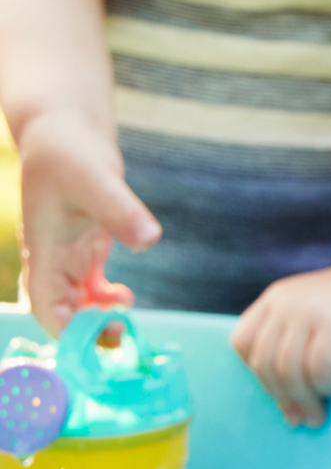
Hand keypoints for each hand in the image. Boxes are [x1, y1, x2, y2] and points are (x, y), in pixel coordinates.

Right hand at [16, 110, 159, 332]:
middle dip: (84, 331)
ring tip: (125, 321)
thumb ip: (121, 210)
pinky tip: (123, 298)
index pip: (44, 305)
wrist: (65, 133)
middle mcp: (51, 259)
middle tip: (121, 334)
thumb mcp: (97, 179)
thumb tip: (149, 240)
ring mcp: (65, 256)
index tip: (99, 335)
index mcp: (43, 251)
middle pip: (58, 312)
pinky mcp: (82, 248)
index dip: (66, 329)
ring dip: (94, 319)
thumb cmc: (70, 153)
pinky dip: (102, 300)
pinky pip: (87, 287)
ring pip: (72, 303)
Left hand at [230, 257, 330, 426]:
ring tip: (318, 414)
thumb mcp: (311, 312)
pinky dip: (325, 385)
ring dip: (303, 400)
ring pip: (288, 370)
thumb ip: (291, 340)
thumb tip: (285, 407)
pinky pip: (319, 367)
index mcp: (276, 299)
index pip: (243, 342)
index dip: (258, 374)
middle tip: (302, 418)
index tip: (281, 394)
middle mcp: (287, 302)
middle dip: (283, 398)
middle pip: (265, 363)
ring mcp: (311, 311)